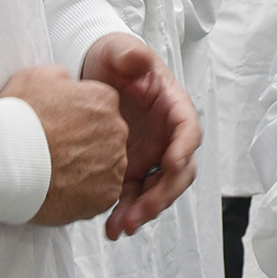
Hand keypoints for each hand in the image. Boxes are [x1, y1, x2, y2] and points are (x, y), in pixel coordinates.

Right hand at [7, 65, 124, 225]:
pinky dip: (85, 193)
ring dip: (86, 168)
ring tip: (56, 171)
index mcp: (102, 99)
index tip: (61, 127)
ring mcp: (114, 163)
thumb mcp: (35, 77)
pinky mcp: (107, 193)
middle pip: (106, 136)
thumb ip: (61, 78)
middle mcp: (116, 130)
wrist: (6, 162)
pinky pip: (102, 193)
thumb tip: (65, 83)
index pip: (100, 106)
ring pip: (106, 165)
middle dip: (85, 143)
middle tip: (56, 150)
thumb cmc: (17, 121)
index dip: (78, 118)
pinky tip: (62, 188)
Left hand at [82, 33, 198, 236]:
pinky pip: (132, 196)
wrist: (88, 73)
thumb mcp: (119, 50)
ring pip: (157, 190)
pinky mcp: (129, 170)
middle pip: (178, 172)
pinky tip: (111, 226)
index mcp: (171, 107)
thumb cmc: (111, 59)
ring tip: (121, 227)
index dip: (184, 149)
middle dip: (164, 194)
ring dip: (144, 211)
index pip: (188, 131)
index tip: (173, 164)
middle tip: (144, 210)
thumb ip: (130, 54)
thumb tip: (139, 61)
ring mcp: (149, 156)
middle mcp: (166, 136)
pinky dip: (124, 213)